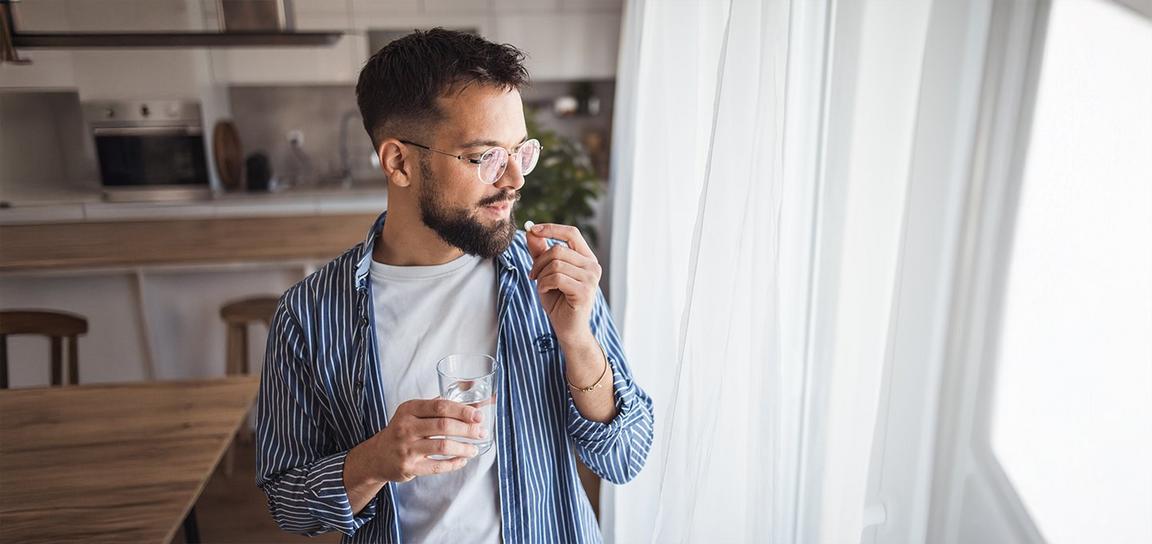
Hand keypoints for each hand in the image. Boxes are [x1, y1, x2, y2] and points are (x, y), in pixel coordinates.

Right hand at [348, 398, 485, 482]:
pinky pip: (437, 466)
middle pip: (444, 425)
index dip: (462, 411)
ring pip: (442, 446)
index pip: (440, 406)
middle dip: (468, 429)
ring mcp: (406, 448)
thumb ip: (439, 406)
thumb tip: (472, 403)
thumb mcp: (414, 413)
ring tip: (474, 448)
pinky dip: (454, 463)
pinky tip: (462, 460)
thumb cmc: (402, 431)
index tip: (478, 415)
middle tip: (481, 432)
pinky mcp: (409, 467)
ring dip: (464, 448)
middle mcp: (406, 427)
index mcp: (409, 409)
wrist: (376, 456)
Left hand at [526, 223, 601, 341]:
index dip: (551, 228)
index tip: (533, 229)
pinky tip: (545, 292)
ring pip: (555, 264)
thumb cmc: (558, 300)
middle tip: (532, 275)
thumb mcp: (546, 272)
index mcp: (587, 258)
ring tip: (542, 286)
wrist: (568, 328)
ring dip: (541, 276)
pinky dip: (543, 285)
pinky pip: (556, 278)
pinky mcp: (584, 291)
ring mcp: (591, 279)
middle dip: (539, 261)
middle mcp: (593, 266)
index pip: (572, 233)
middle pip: (558, 249)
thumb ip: (540, 251)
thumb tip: (531, 230)